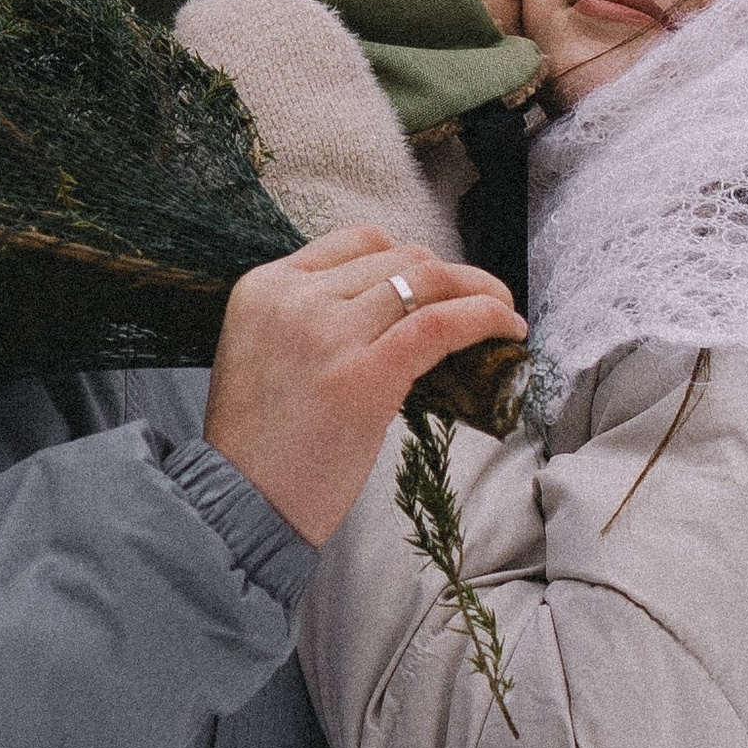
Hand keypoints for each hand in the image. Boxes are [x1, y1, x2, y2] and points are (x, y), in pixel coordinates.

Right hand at [206, 227, 525, 547]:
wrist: (239, 506)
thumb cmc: (260, 445)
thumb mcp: (265, 353)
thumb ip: (313, 318)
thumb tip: (395, 308)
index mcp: (265, 286)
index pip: (356, 241)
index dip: (408, 256)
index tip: (436, 283)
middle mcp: (294, 297)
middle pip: (398, 256)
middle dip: (449, 274)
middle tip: (479, 300)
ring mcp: (327, 331)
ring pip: (426, 280)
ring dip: (477, 289)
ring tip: (503, 310)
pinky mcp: (364, 373)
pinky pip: (440, 323)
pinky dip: (484, 317)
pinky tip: (509, 329)